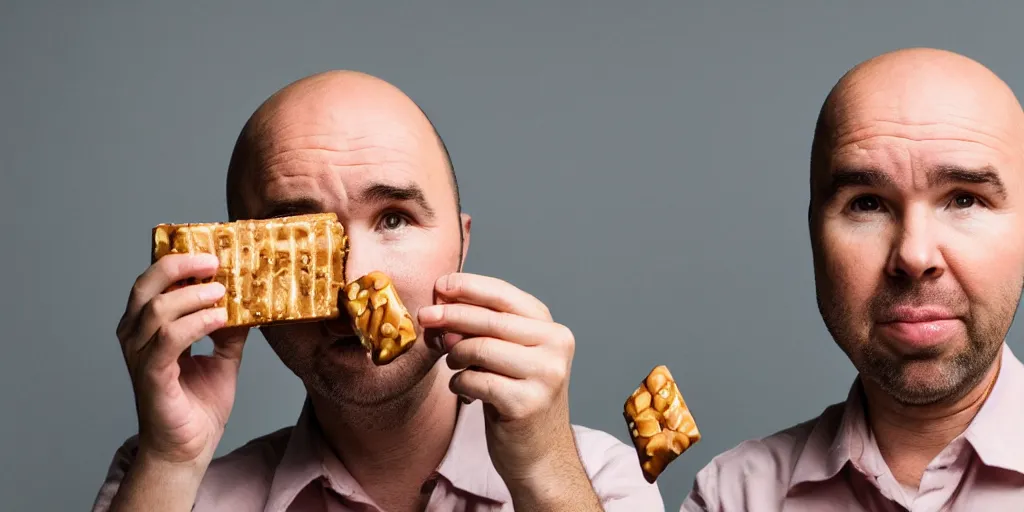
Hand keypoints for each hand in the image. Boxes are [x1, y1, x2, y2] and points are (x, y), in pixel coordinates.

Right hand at [115, 253, 248, 469]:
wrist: (188, 449)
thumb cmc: (197, 405)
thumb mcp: (223, 358)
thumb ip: (230, 330)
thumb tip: (250, 301)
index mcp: (148, 328)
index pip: (154, 281)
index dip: (179, 261)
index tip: (212, 251)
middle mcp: (136, 337)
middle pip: (146, 286)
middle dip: (180, 266)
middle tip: (214, 261)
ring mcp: (140, 356)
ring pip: (157, 309)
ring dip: (194, 296)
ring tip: (224, 294)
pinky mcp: (150, 376)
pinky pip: (169, 339)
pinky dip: (196, 323)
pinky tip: (219, 318)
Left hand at [417, 273, 579, 485]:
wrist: (541, 457)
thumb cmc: (519, 401)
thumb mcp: (510, 358)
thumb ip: (485, 331)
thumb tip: (441, 306)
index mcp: (553, 330)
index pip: (506, 296)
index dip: (469, 287)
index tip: (441, 285)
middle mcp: (555, 348)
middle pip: (489, 320)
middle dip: (450, 315)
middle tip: (425, 317)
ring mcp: (546, 376)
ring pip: (479, 348)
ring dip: (455, 356)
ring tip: (455, 365)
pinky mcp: (527, 403)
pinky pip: (474, 380)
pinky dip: (460, 383)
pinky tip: (464, 390)